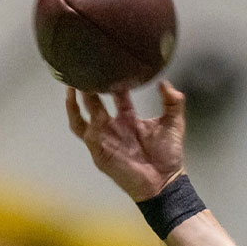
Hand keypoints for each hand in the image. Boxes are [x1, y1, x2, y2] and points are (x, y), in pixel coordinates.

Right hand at [65, 80, 185, 200]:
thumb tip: (165, 81)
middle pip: (93, 102)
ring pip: (81, 118)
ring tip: (72, 87)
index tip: (111, 64)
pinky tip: (94, 117)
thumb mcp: (174, 123)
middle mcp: (113, 126)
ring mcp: (104, 139)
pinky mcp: (100, 153)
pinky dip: (89, 126)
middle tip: (83, 70)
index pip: (116, 95)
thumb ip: (173, 102)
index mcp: (128, 117)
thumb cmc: (169, 154)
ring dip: (75, 104)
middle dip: (87, 88)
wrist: (166, 181)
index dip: (113, 81)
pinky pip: (88, 137)